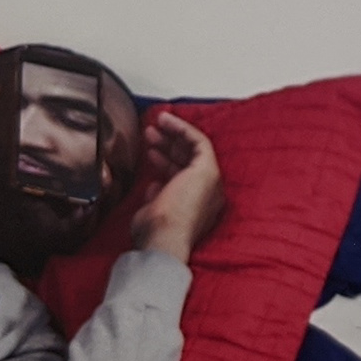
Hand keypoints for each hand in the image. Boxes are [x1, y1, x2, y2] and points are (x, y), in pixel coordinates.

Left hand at [129, 110, 227, 262]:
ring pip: (195, 150)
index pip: (184, 178)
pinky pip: (199, 141)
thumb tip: (154, 186)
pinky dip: (183, 129)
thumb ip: (156, 198)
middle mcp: (209, 194)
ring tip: (154, 125)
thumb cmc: (157, 233)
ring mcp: (210, 182)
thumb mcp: (153, 213)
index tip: (150, 152)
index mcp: (197, 207)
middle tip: (150, 134)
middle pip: (189, 162)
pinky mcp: (208, 170)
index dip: (166, 163)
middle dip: (168, 145)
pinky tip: (168, 121)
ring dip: (174, 134)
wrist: (165, 239)